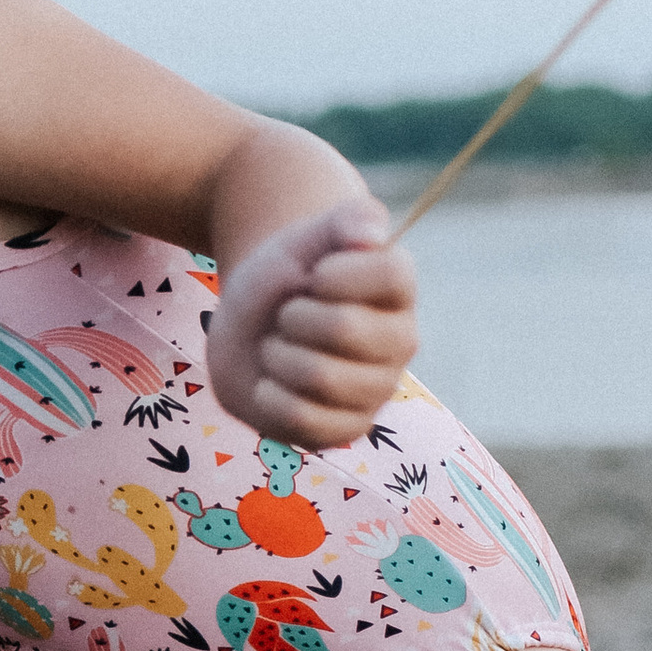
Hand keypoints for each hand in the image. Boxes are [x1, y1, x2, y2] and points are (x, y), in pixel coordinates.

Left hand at [206, 199, 415, 445]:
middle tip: (287, 316)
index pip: (390, 274)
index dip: (337, 272)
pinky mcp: (349, 428)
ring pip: (321, 377)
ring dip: (278, 355)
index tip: (313, 275)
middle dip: (294, 316)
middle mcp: (400, 341)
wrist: (250, 329)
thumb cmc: (284, 280)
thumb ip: (344, 222)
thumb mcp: (304, 239)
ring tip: (278, 348)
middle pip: (345, 327)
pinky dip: (270, 395)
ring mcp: (377, 389)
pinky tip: (271, 383)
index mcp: (399, 288)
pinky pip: (305, 420)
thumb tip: (373, 234)